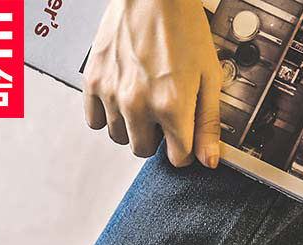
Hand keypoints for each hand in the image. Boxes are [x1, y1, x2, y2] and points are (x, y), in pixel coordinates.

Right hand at [83, 0, 221, 167]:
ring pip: (120, 137)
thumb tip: (209, 160)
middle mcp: (138, 104)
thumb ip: (208, 122)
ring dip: (132, 125)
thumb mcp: (209, 76)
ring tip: (142, 98)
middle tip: (162, 111)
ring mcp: (112, 93)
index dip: (184, 147)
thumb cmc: (183, 26)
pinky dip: (108, 114)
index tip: (184, 134)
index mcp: (171, 106)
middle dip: (156, 137)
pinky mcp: (93, 81)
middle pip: (143, 151)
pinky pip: (95, 121)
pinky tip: (121, 96)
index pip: (177, 158)